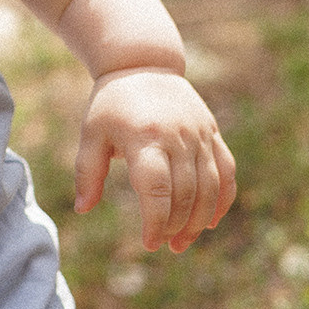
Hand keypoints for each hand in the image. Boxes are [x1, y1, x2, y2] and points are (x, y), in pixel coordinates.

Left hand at [73, 68, 235, 252]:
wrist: (143, 63)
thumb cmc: (112, 103)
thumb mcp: (91, 133)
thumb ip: (86, 172)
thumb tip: (83, 209)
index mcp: (144, 136)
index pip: (157, 187)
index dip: (156, 220)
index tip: (149, 243)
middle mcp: (177, 136)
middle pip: (186, 192)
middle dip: (177, 226)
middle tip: (164, 245)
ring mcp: (199, 134)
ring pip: (210, 187)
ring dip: (200, 220)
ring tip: (182, 242)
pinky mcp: (211, 133)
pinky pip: (226, 172)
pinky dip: (222, 200)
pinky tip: (210, 223)